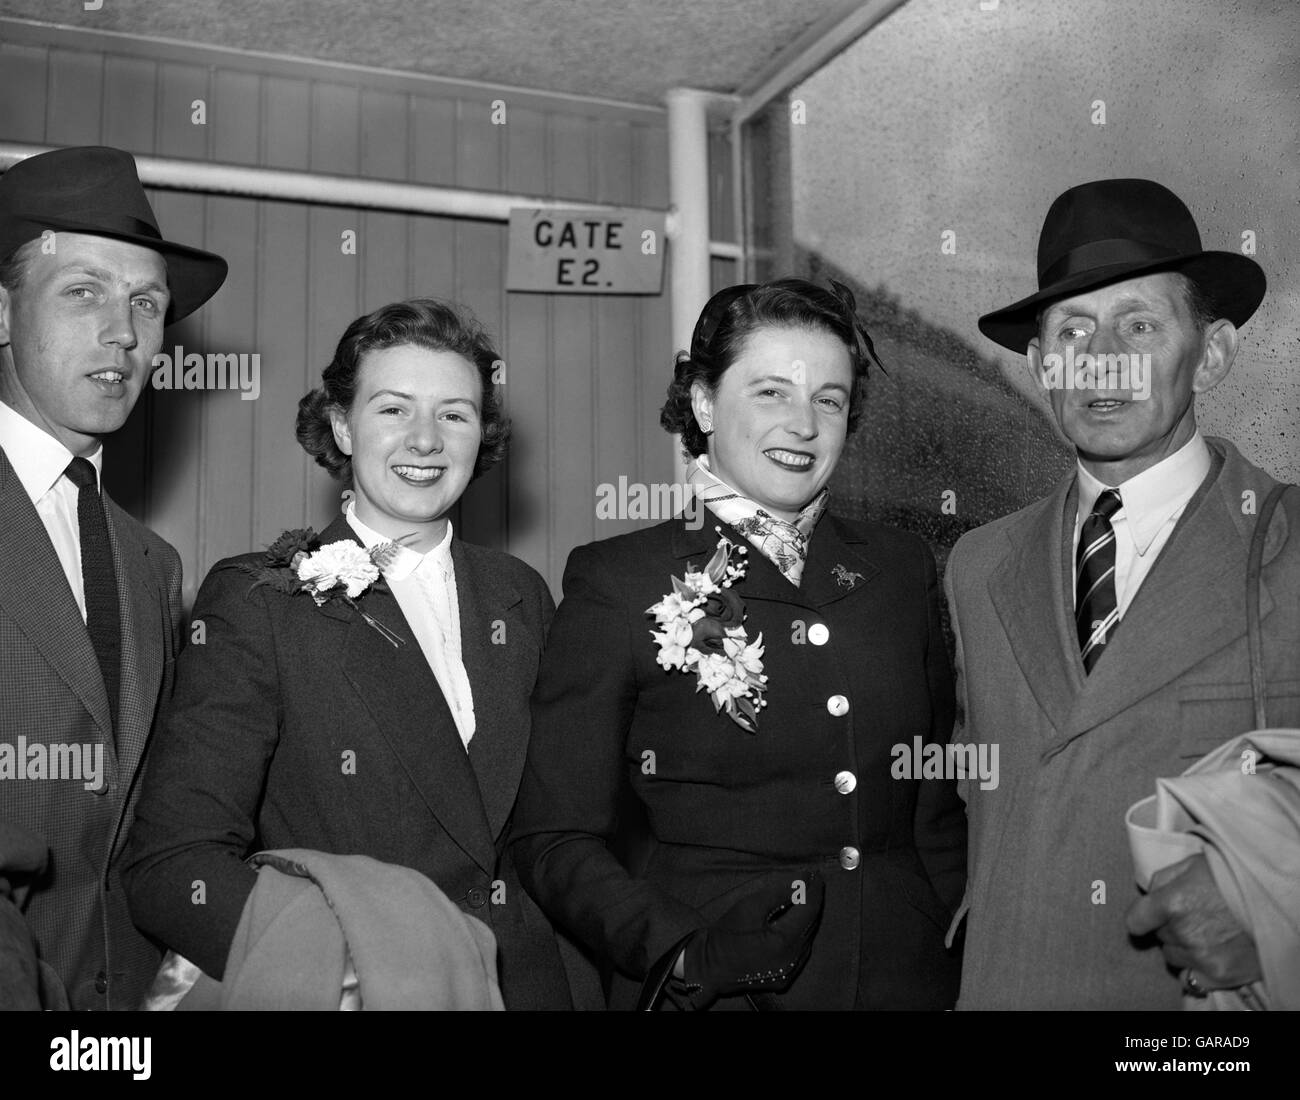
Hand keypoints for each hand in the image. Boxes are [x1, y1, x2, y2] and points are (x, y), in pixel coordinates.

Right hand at [676, 872, 824, 1009]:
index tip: (816, 873)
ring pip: (807, 938)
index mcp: (785, 942)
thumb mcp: (750, 906)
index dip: (814, 890)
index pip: (809, 910)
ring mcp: (789, 972)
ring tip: (804, 896)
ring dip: (807, 917)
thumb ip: (780, 892)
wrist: (708, 966)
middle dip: (812, 901)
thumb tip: (804, 879)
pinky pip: (799, 950)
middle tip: (812, 880)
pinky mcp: (784, 978)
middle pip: (811, 924)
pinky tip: (793, 920)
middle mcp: (792, 960)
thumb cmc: (727, 933)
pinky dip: (799, 933)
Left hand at [1126, 853, 1261, 991]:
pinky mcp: (1219, 974)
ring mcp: (1201, 956)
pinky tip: (1210, 952)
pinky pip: (1190, 978)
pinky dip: (1195, 968)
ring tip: (1207, 932)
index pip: (1135, 920)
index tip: (1149, 915)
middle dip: (1169, 926)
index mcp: (1172, 903)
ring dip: (1182, 947)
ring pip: (1172, 956)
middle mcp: (1183, 932)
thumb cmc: (1233, 877)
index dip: (1142, 916)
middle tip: (1194, 915)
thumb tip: (1147, 893)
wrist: (1273, 900)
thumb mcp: (1192, 864)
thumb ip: (1162, 879)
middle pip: (1159, 936)